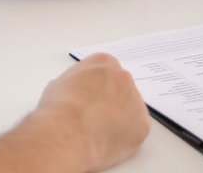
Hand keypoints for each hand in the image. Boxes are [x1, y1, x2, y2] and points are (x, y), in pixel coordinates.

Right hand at [34, 53, 149, 171]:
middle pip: (121, 87)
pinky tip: (108, 139)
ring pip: (130, 108)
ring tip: (100, 130)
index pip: (106, 71)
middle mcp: (123, 77)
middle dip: (112, 99)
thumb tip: (77, 94)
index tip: (90, 97)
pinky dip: (126, 135)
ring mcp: (136, 100)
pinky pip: (136, 128)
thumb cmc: (59, 107)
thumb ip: (77, 83)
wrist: (68, 133)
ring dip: (120, 117)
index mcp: (103, 62)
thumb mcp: (60, 83)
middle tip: (96, 115)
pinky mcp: (143, 125)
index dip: (98, 86)